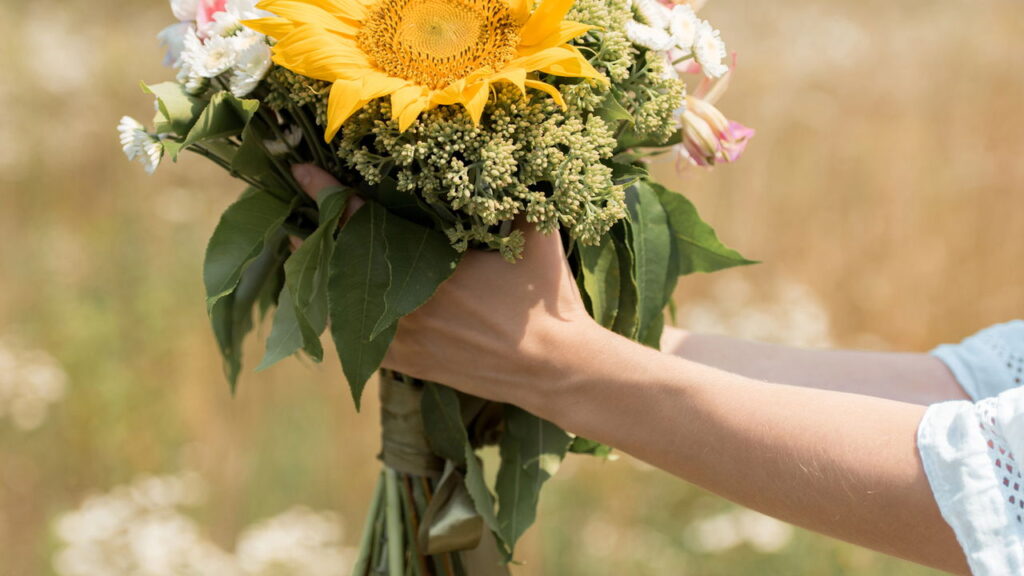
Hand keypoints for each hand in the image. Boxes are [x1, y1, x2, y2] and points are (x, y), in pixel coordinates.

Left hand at [290, 164, 601, 407]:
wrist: (555, 368)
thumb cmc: (547, 298)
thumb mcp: (537, 235)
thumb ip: (511, 193)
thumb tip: (499, 149)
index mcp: (433, 265)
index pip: (363, 220)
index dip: (329, 192)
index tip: (301, 171)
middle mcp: (408, 304)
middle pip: (341, 260)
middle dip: (316, 230)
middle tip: (294, 205)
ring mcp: (404, 338)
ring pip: (340, 303)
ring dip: (319, 273)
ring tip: (301, 246)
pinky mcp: (408, 363)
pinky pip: (356, 339)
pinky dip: (337, 315)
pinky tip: (327, 297)